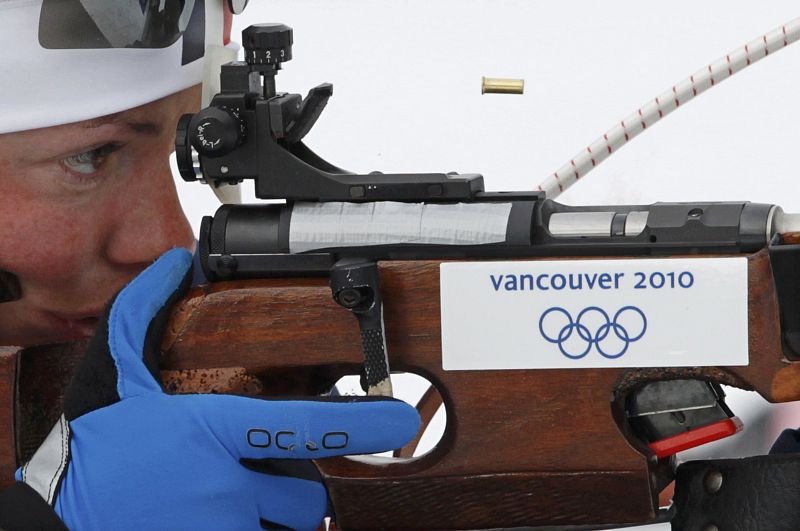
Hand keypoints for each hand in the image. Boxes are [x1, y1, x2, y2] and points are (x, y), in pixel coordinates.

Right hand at [17, 249, 418, 530]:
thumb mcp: (115, 373)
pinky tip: (218, 516)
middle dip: (291, 483)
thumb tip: (171, 263)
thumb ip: (144, 313)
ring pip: (288, 524)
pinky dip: (251, 529)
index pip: (302, 427)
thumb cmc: (94, 449)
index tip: (398, 420)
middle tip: (256, 472)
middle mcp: (226, 488)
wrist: (59, 516)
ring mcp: (223, 530)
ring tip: (231, 498)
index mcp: (212, 433)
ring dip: (272, 512)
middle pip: (305, 491)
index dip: (359, 423)